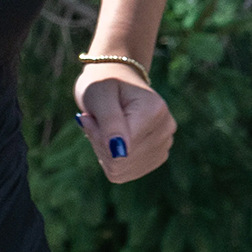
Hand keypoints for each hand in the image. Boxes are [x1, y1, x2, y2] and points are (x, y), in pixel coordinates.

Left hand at [73, 63, 175, 182]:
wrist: (115, 78)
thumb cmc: (103, 82)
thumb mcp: (98, 94)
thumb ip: (110, 122)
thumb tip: (120, 153)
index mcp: (155, 110)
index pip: (120, 149)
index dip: (96, 137)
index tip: (86, 117)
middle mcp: (165, 130)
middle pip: (121, 161)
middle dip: (99, 143)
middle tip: (93, 120)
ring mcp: (164, 145)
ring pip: (122, 169)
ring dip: (104, 150)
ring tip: (103, 126)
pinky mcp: (156, 157)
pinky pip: (125, 173)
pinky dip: (111, 157)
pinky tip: (111, 137)